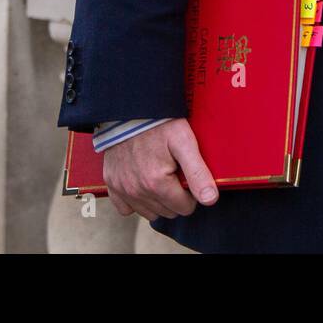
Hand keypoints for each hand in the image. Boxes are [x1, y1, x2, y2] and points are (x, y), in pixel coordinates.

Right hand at [104, 118, 218, 219]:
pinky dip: (136, 201)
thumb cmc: (159, 123)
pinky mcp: (111, 184)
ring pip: (149, 213)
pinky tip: (143, 184)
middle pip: (167, 212)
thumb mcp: (184, 142)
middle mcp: (137, 191)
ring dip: (158, 201)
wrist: (130, 109)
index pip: (184, 208)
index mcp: (156, 184)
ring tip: (161, 175)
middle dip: (176, 197)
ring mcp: (122, 189)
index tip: (188, 175)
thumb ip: (198, 172)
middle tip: (176, 172)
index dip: (191, 193)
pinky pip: (126, 209)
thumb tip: (210, 200)